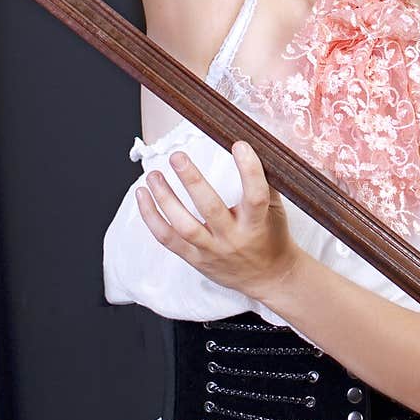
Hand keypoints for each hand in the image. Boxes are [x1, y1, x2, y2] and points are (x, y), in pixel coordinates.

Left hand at [135, 141, 299, 300]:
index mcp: (257, 223)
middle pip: (210, 209)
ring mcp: (211, 250)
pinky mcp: (194, 258)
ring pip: (183, 226)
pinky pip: (167, 239)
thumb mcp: (276, 208)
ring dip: (165, 198)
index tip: (239, 145)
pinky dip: (151, 217)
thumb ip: (265, 180)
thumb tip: (254, 143)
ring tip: (153, 175)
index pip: (255, 196)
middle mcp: (233, 238)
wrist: (267, 276)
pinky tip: (143, 195)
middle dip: (192, 180)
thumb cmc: (271, 236)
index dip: (249, 170)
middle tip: (177, 156)